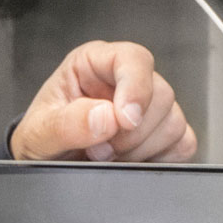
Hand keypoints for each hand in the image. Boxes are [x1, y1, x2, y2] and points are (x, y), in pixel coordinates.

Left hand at [8, 41, 197, 162]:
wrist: (44, 164)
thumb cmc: (39, 138)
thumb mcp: (38, 133)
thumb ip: (67, 124)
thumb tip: (106, 117)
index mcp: (94, 64)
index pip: (132, 59)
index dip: (135, 87)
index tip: (126, 120)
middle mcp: (125, 80)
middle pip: (160, 94)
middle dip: (130, 133)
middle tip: (98, 149)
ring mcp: (148, 106)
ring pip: (173, 122)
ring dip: (141, 149)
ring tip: (108, 156)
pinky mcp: (162, 134)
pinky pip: (183, 144)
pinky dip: (160, 159)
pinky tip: (130, 161)